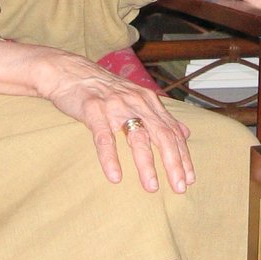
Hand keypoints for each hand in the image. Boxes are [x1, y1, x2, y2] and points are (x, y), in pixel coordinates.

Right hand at [31, 49, 196, 193]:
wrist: (71, 72)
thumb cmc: (104, 89)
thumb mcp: (138, 97)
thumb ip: (161, 116)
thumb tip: (185, 133)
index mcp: (149, 101)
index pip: (172, 131)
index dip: (183, 155)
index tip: (190, 178)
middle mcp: (137, 103)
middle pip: (162, 135)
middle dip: (173, 163)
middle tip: (180, 187)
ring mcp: (115, 107)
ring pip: (137, 137)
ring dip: (147, 165)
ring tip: (152, 187)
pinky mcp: (94, 111)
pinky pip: (104, 139)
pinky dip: (110, 159)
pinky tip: (115, 176)